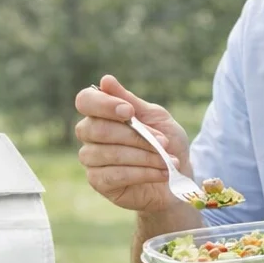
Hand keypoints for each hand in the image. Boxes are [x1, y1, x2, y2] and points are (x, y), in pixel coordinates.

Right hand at [74, 74, 191, 212]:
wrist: (178, 176)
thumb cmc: (165, 143)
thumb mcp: (155, 117)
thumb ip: (131, 101)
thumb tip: (106, 80)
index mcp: (101, 112)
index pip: (85, 101)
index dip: (103, 105)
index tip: (129, 112)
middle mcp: (90, 134)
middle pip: (97, 129)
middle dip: (134, 136)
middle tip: (163, 142)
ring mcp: (91, 159)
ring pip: (108, 153)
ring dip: (144, 156)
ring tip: (166, 160)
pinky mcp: (99, 182)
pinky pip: (114, 175)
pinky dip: (142, 173)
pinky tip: (160, 173)